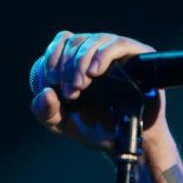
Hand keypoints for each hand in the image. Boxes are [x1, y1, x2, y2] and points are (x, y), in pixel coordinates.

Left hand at [30, 31, 171, 154]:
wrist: (122, 141)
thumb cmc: (92, 128)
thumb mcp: (60, 122)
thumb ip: (44, 110)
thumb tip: (46, 93)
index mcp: (76, 59)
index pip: (62, 41)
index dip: (53, 57)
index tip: (52, 81)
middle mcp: (96, 51)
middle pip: (75, 41)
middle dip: (67, 67)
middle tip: (70, 93)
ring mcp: (117, 52)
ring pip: (94, 41)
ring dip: (81, 63)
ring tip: (80, 87)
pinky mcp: (138, 56)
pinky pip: (118, 45)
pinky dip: (102, 56)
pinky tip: (94, 73)